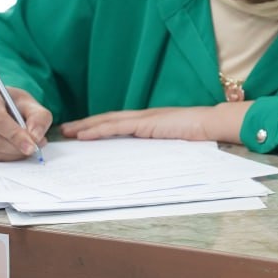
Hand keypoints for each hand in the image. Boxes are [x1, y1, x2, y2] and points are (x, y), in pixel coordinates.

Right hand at [0, 84, 51, 161]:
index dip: (15, 135)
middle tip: (33, 149)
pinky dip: (2, 158)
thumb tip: (35, 137)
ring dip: (10, 155)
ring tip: (26, 148)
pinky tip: (13, 150)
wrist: (1, 107)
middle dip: (15, 148)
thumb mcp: (31, 105)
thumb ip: (39, 118)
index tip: (32, 146)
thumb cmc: (14, 104)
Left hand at [60, 102, 251, 143]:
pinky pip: (117, 126)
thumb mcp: (173, 143)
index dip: (99, 125)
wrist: (211, 123)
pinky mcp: (145, 122)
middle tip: (67, 128)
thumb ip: (157, 146)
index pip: (119, 122)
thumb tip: (142, 160)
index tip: (83, 130)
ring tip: (70, 130)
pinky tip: (86, 134)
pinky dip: (99, 129)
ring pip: (108, 120)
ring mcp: (144, 118)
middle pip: (108, 119)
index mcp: (150, 121)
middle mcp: (143, 117)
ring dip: (87, 126)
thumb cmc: (198, 134)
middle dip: (86, 124)